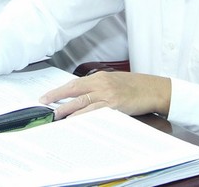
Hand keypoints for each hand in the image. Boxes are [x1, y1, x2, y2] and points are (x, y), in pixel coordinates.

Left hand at [39, 71, 170, 119]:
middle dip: (57, 97)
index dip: (59, 90)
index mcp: (100, 77)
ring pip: (82, 101)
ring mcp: (108, 94)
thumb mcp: (114, 81)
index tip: (47, 96)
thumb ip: (99, 86)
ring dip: (67, 109)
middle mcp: (101, 84)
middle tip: (44, 104)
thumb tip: (82, 95)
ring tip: (55, 115)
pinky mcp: (115, 105)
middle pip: (74, 91)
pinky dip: (83, 116)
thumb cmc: (136, 86)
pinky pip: (95, 111)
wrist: (154, 89)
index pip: (74, 83)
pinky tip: (75, 120)